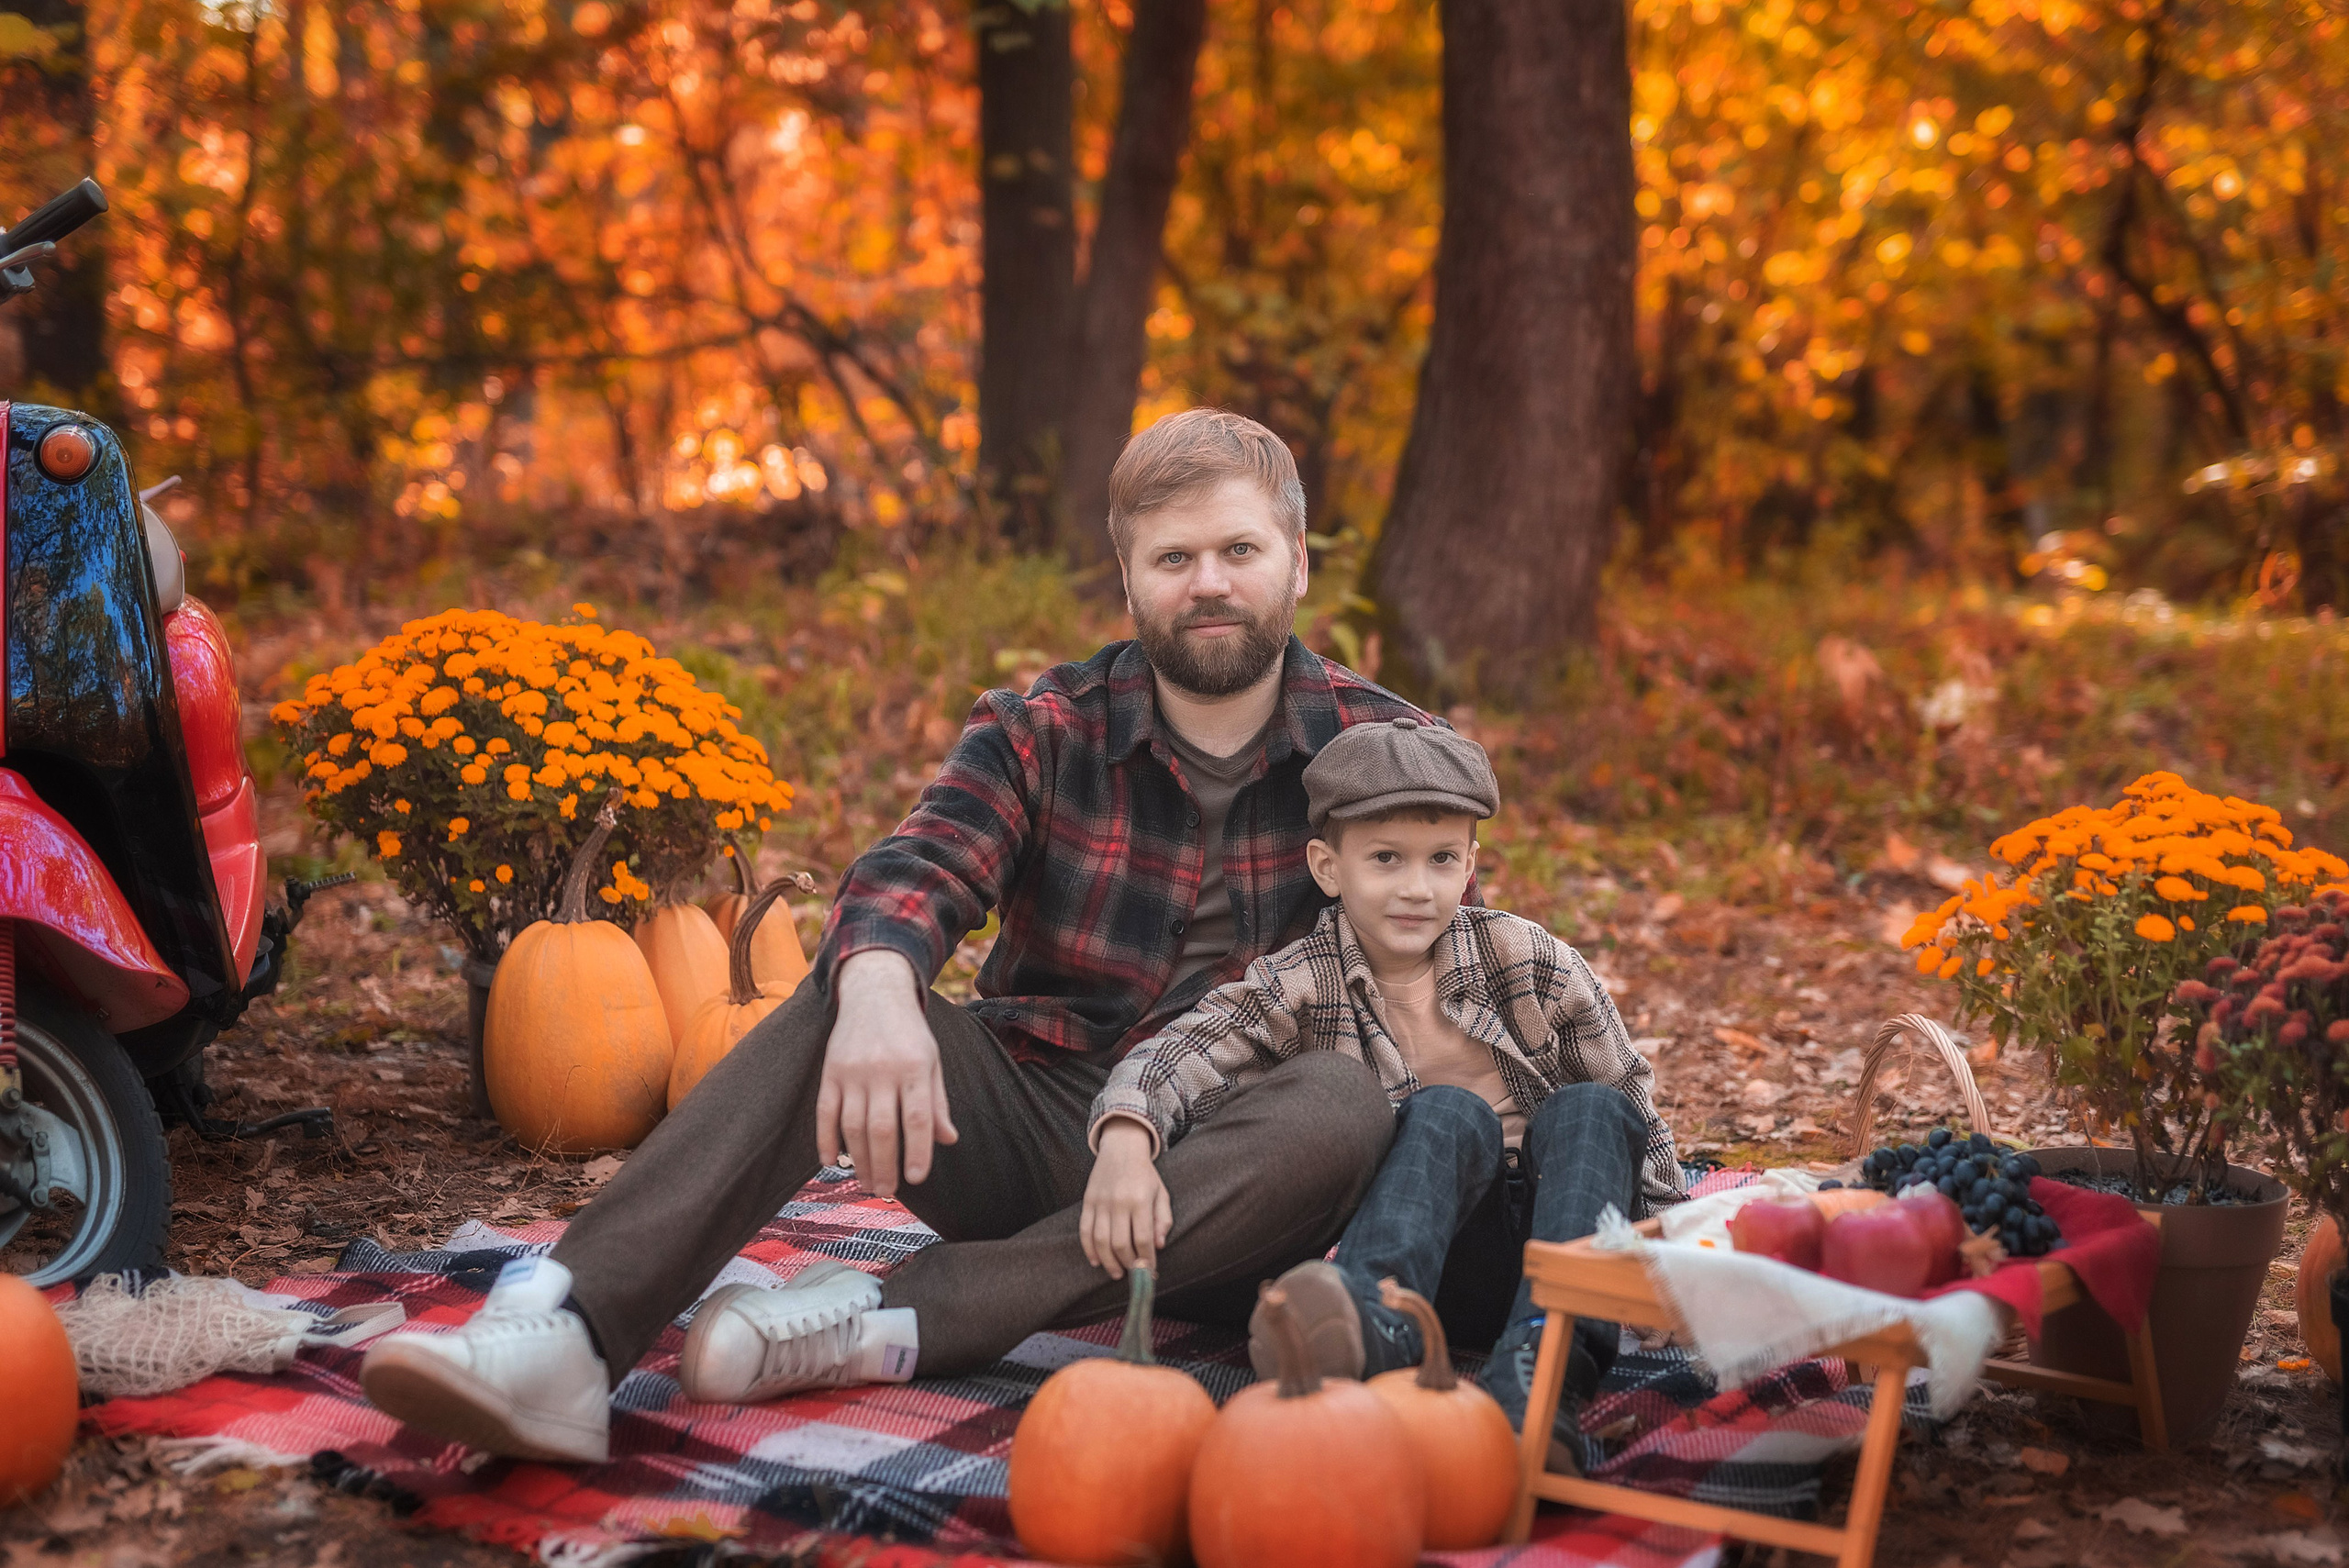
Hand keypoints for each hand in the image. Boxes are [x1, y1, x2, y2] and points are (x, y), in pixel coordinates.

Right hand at [816, 950, 959, 1198]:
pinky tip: (832, 1163)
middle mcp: (883, 1070)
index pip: (917, 1118)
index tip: (916, 1179)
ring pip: (853, 1125)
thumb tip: (948, 1140)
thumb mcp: (933, 1061)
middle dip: (884, 1165)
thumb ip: (937, 1102)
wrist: (874, 993)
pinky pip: (825, 1112)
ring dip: (859, 1160)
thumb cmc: (910, 1033)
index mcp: (915, 1067)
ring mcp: (853, 1071)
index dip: (917, 1151)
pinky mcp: (830, 1071)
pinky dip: (826, 1140)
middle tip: (887, 1192)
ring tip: (867, 1183)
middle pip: (882, 1128)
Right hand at [1081, 1118, 1171, 1279]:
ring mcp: (1100, 1202)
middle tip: (1134, 1275)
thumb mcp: (1161, 1194)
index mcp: (1140, 1200)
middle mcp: (1119, 1202)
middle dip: (1128, 1264)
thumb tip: (1159, 1246)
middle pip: (1120, 1244)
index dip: (1147, 1261)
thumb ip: (1163, 1220)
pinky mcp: (1088, 1202)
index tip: (1150, 1273)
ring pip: (1100, 1241)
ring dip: (1109, 1262)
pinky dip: (1089, 1249)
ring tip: (1117, 1273)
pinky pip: (1084, 1231)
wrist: (1121, 1147)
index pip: (1143, 1239)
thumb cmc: (1145, 1174)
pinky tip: (1096, 1261)